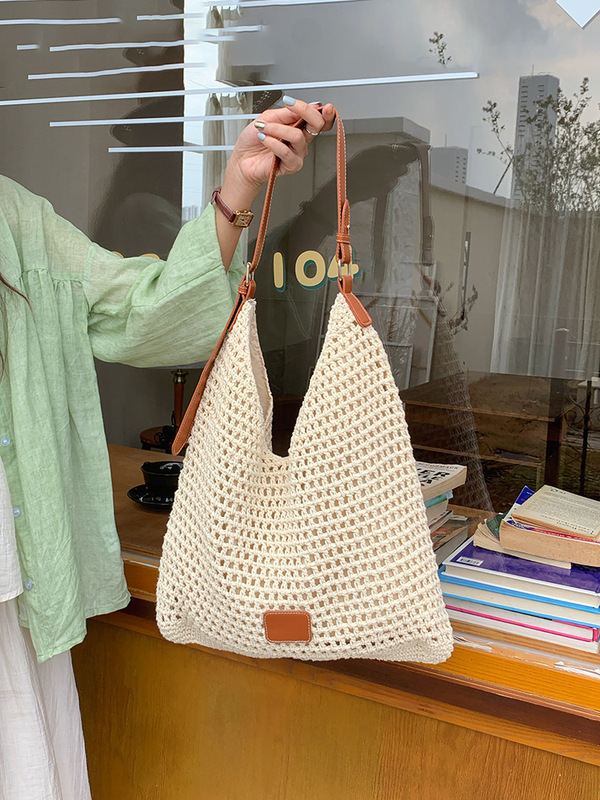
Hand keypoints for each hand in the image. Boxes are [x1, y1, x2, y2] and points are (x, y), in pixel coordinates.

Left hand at [220, 99, 335, 209]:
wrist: (242, 160)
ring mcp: (297, 153)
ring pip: (297, 137)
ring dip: (277, 129)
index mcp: (297, 126)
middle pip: (317, 125)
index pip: (316, 116)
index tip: (313, 103)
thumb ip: (285, 113)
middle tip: (291, 106)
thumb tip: (298, 105)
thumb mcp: (267, 118)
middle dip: (306, 112)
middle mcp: (300, 139)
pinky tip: (264, 139)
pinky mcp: (291, 166)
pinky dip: (273, 143)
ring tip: (263, 129)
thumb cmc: (253, 141)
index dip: (319, 109)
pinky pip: (287, 152)